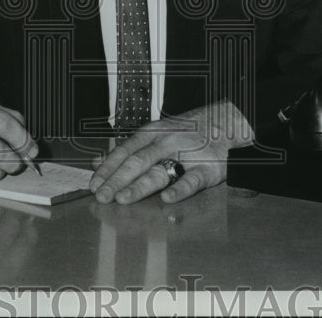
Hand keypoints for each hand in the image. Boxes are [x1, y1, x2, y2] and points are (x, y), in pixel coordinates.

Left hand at [89, 100, 252, 204]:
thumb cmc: (188, 132)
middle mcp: (166, 141)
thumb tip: (97, 162)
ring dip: (140, 185)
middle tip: (103, 196)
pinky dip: (179, 188)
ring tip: (124, 198)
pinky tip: (167, 197)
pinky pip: (192, 178)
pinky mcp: (207, 167)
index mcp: (152, 133)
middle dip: (117, 180)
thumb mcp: (155, 134)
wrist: (228, 122)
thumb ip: (127, 151)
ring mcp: (187, 154)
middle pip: (137, 162)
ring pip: (160, 170)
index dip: (108, 168)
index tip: (93, 184)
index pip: (124, 151)